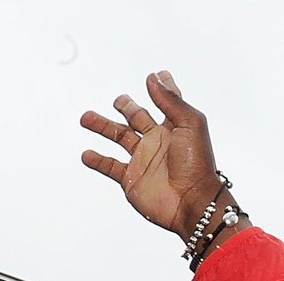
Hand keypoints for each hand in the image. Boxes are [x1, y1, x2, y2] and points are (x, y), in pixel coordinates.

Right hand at [80, 72, 230, 240]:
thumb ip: (170, 100)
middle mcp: (158, 142)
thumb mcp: (190, 124)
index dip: (164, 89)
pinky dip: (97, 160)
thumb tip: (153, 78)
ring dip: (102, 126)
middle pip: (137, 117)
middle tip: (119, 101)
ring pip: (118, 137)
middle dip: (127, 107)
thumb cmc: (197, 165)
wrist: (191, 202)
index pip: (168, 103)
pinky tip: (87, 154)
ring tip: (86, 117)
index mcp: (174, 128)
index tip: (157, 76)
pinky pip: (110, 167)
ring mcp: (144, 160)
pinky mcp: (132, 179)